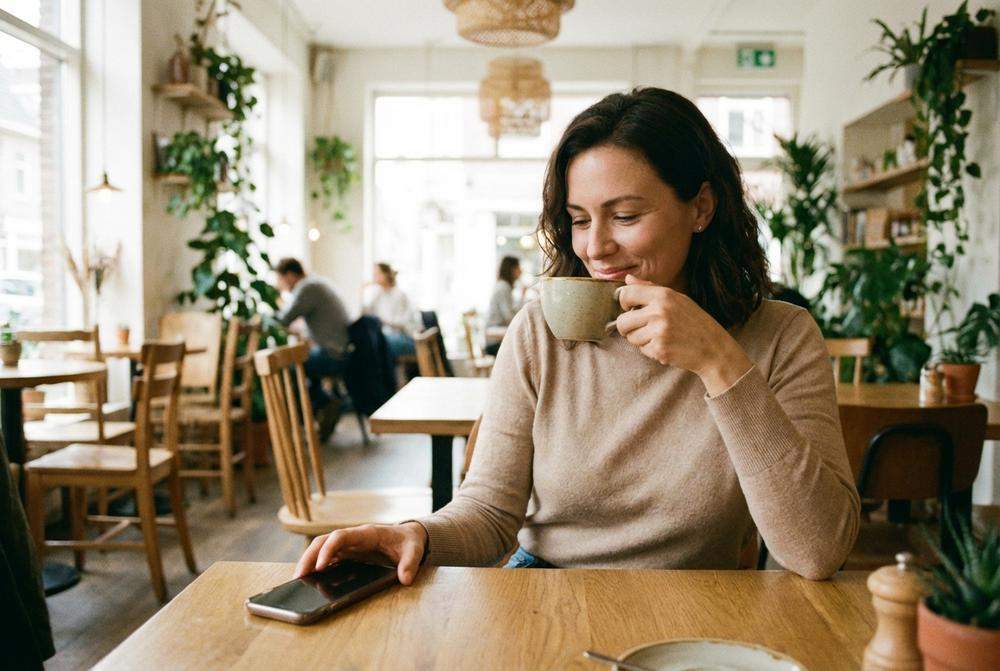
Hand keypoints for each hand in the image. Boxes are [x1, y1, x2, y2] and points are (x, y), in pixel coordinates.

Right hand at [295, 522, 427, 584]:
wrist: (408, 536)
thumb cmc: (408, 542)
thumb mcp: (414, 551)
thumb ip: (410, 564)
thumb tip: (406, 579)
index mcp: (367, 533)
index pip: (341, 536)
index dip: (328, 549)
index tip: (319, 566)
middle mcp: (354, 536)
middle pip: (324, 540)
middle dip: (309, 555)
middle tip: (298, 576)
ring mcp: (349, 544)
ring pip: (322, 547)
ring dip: (309, 560)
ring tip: (298, 578)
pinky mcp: (349, 552)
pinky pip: (328, 556)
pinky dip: (317, 564)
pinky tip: (310, 578)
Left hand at [614, 275, 752, 395]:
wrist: (714, 347)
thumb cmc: (694, 321)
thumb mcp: (676, 299)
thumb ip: (650, 289)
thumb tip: (627, 279)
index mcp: (663, 295)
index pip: (627, 294)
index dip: (624, 303)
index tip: (630, 308)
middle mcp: (659, 311)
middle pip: (623, 321)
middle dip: (628, 327)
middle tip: (643, 329)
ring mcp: (659, 331)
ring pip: (631, 338)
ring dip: (641, 340)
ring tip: (660, 337)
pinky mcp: (660, 350)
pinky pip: (642, 350)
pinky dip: (651, 350)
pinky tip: (667, 346)